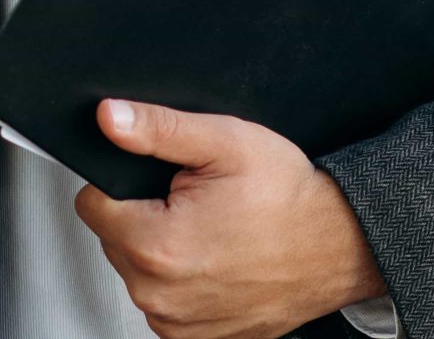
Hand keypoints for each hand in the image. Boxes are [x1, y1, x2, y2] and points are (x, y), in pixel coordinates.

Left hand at [73, 99, 388, 338]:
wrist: (341, 245)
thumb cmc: (290, 198)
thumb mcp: (224, 142)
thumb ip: (157, 128)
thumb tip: (110, 118)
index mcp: (156, 246)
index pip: (92, 203)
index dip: (122, 182)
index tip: (159, 182)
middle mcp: (160, 295)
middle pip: (113, 238)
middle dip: (143, 214)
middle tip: (193, 202)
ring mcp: (178, 324)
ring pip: (136, 270)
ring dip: (160, 249)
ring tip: (209, 230)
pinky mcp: (196, 338)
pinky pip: (163, 300)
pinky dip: (181, 280)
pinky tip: (215, 260)